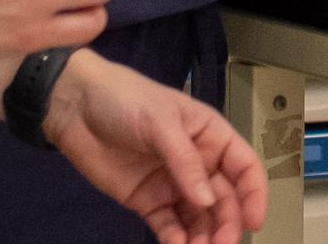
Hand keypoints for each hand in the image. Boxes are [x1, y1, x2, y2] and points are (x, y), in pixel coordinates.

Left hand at [46, 52, 269, 243]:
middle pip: (224, 200)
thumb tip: (207, 200)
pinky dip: (176, 241)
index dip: (254, 194)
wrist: (73, 105)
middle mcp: (197, 164)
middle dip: (227, 224)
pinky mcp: (147, 202)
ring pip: (199, 219)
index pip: (244, 167)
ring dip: (204, 237)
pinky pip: (168, 226)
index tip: (253, 222)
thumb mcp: (160, 121)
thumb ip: (185, 161)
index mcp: (209, 136)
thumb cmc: (124, 98)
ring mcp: (172, 185)